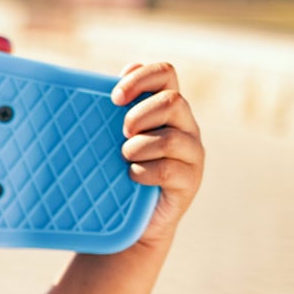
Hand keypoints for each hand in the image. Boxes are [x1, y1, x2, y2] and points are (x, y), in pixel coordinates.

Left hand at [111, 62, 203, 247]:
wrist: (132, 219)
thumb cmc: (117, 169)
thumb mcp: (110, 137)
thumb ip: (109, 111)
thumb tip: (101, 84)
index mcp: (165, 107)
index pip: (165, 74)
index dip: (141, 78)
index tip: (114, 97)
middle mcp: (184, 125)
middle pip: (173, 101)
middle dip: (140, 115)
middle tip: (122, 132)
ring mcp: (191, 153)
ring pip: (172, 138)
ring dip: (140, 147)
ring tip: (125, 157)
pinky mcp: (191, 180)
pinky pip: (169, 170)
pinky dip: (144, 172)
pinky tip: (133, 176)